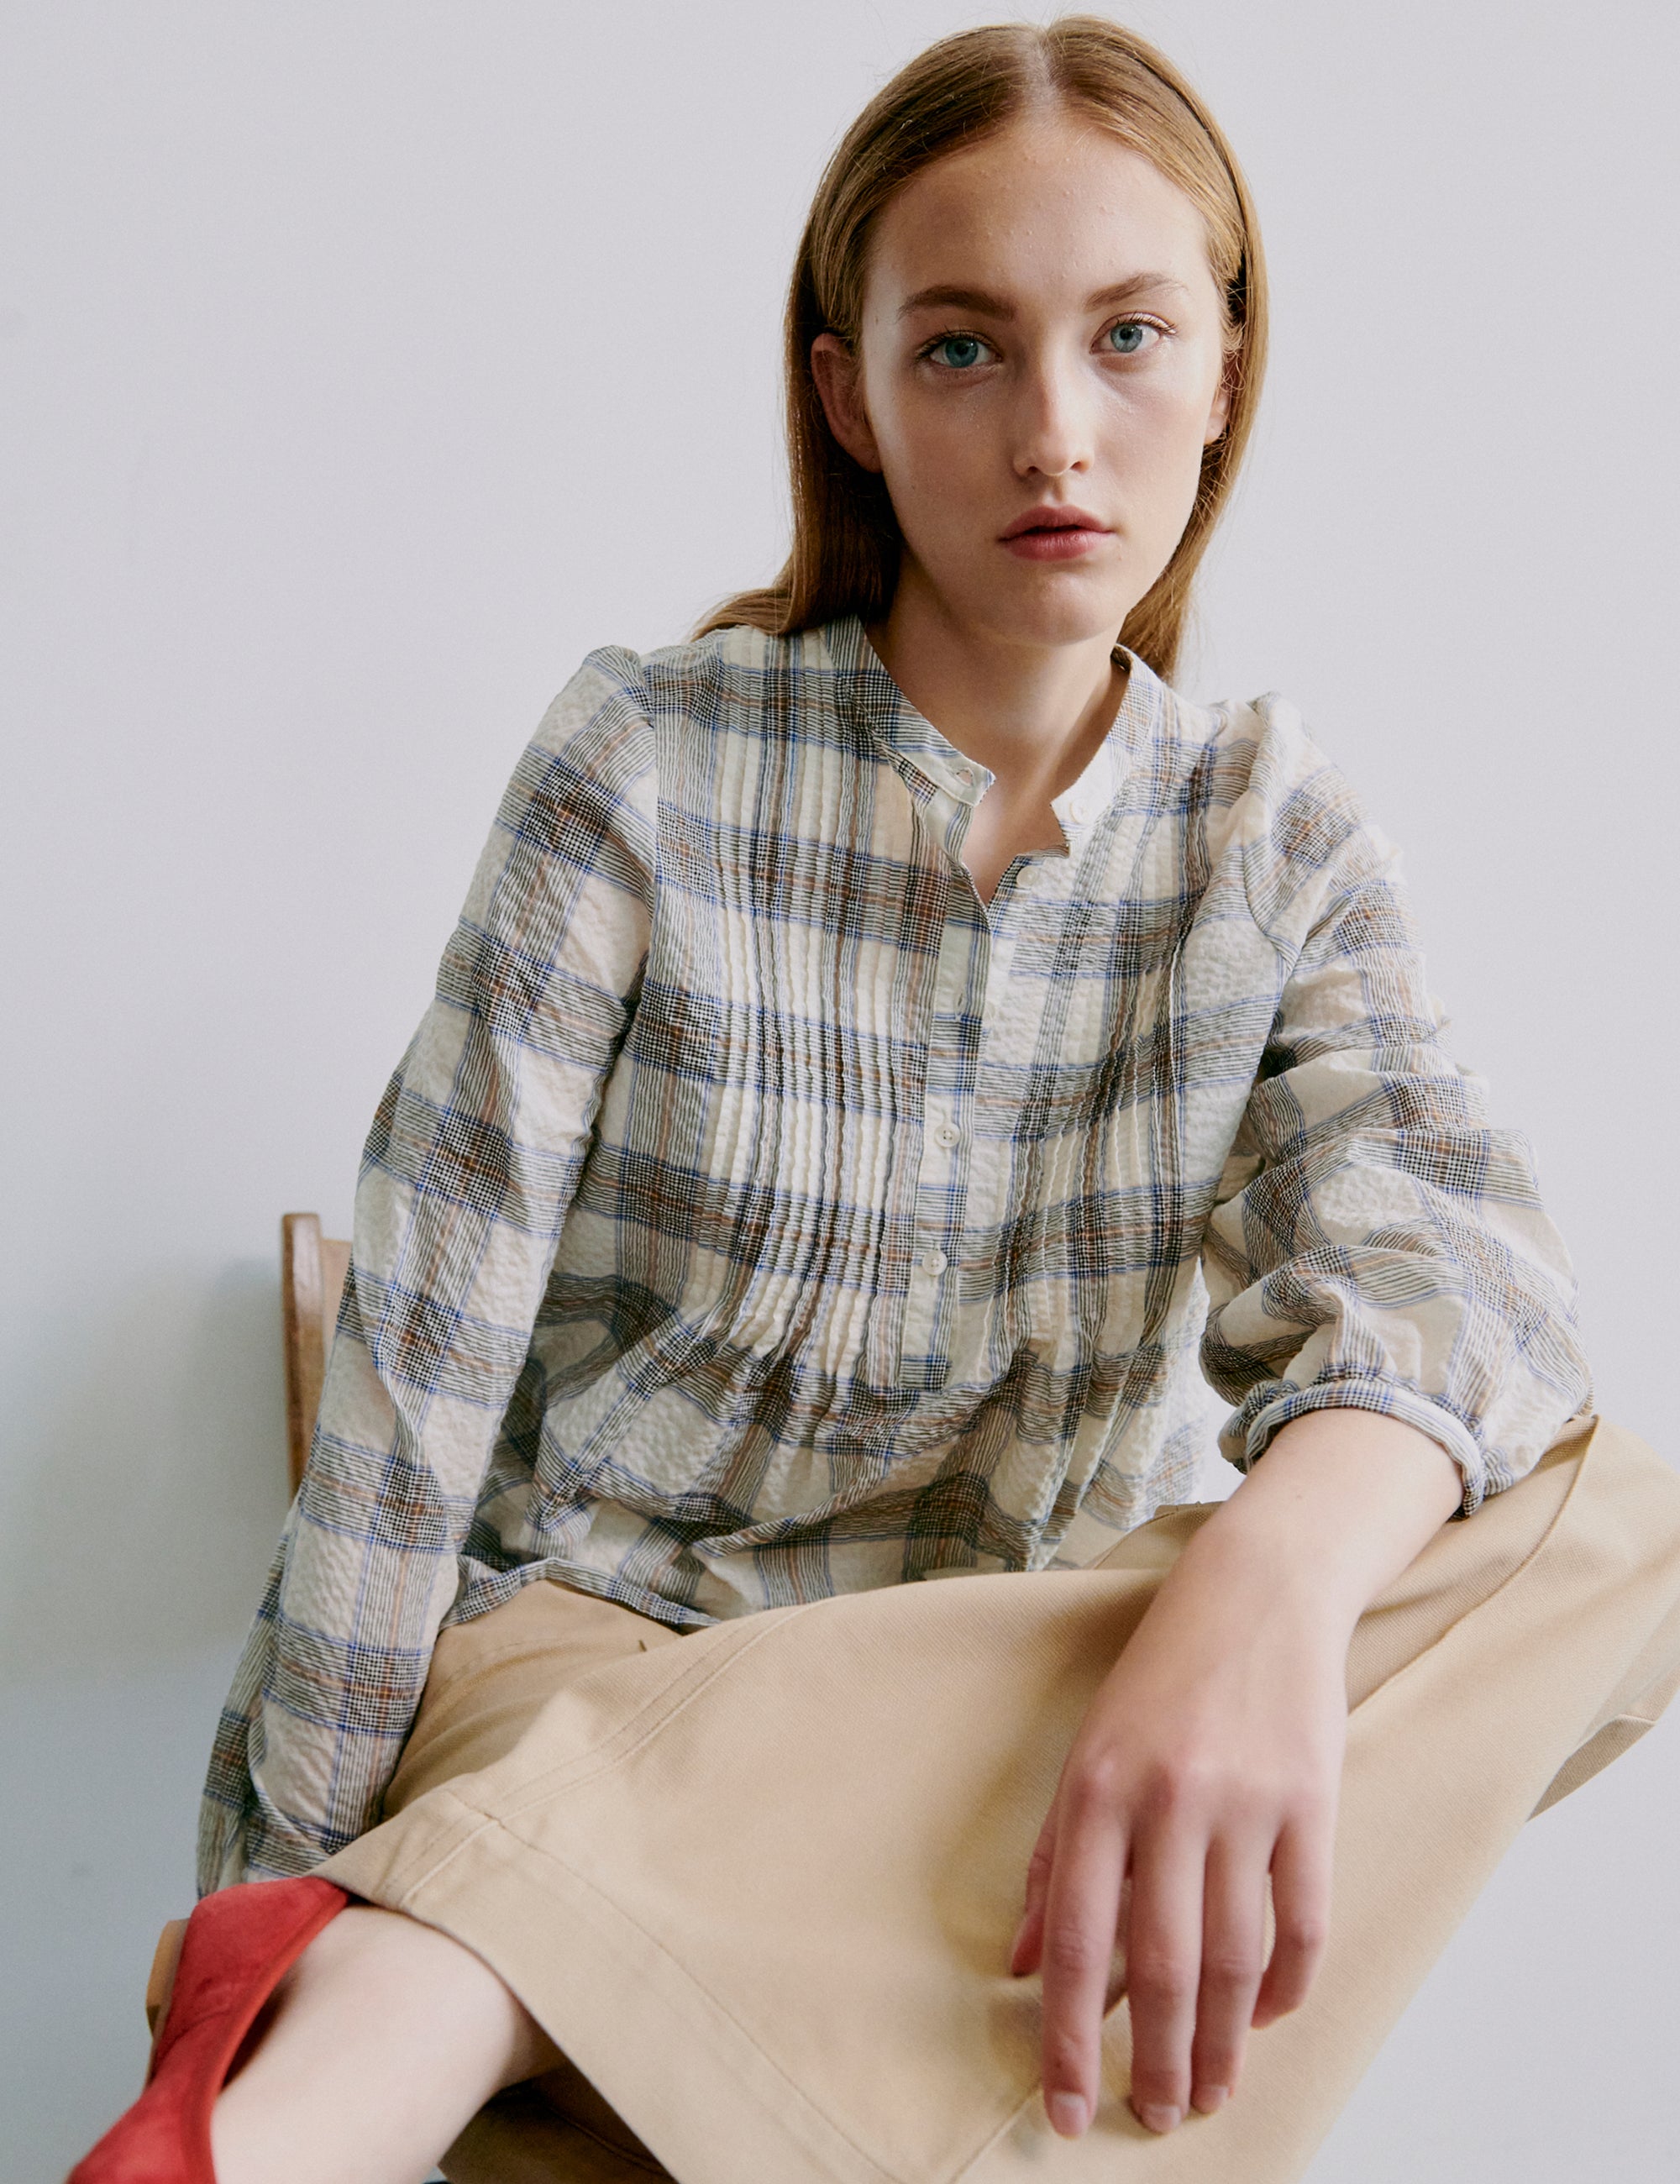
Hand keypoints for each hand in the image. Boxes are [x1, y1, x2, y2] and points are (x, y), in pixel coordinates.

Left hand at [1009, 1410, 1461, 2136]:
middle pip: (1163, 1966)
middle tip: (1154, 2120)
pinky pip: (1303, 1921)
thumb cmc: (1157, 1679)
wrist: (1253, 1595)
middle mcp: (1168, 1802)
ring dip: (1223, 2043)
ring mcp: (1245, 1804)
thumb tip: (1024, 1964)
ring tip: (1211, 2094)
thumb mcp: (1084, 1755)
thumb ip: (1054, 1862)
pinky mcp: (1311, 1804)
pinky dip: (1287, 1985)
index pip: (1080, 1941)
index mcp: (1097, 1790)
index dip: (1070, 2037)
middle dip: (1157, 2061)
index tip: (1067, 2109)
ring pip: (1234, 1958)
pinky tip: (1268, 2020)